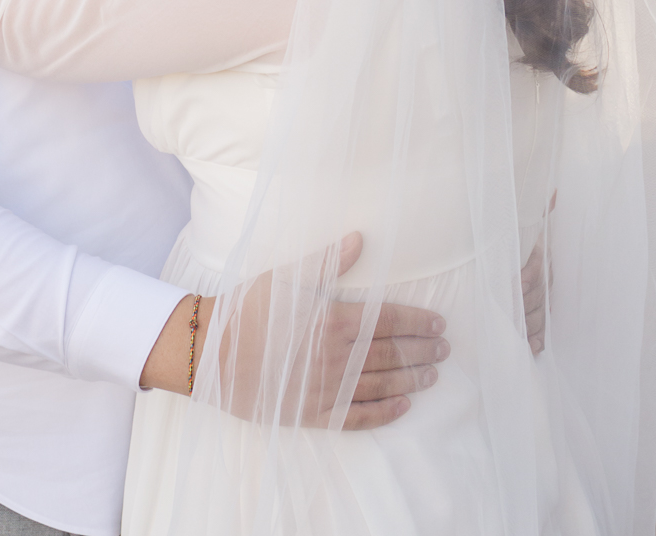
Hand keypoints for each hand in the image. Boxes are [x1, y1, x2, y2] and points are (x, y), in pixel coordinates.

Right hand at [141, 233, 448, 431]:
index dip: (417, 322)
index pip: (387, 320)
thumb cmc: (247, 310)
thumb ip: (326, 262)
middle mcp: (335, 356)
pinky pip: (357, 417)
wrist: (211, 352)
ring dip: (410, 380)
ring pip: (380, 385)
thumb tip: (360, 239)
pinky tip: (402, 407)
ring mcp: (326, 387)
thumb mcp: (286, 278)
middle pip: (390, 353)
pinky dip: (383, 413)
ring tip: (432, 376)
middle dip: (421, 351)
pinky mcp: (312, 412)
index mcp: (332, 320)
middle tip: (444, 350)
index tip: (438, 324)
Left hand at [522, 190, 555, 354]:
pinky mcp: (545, 307)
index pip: (535, 269)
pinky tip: (533, 347)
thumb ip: (542, 208)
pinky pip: (545, 325)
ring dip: (529, 326)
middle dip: (522, 308)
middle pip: (536, 296)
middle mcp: (546, 276)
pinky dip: (539, 338)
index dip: (526, 278)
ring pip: (540, 313)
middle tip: (507, 319)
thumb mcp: (531, 222)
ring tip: (517, 336)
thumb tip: (554, 191)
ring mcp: (547, 293)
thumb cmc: (528, 235)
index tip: (516, 287)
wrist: (548, 245)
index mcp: (540, 255)